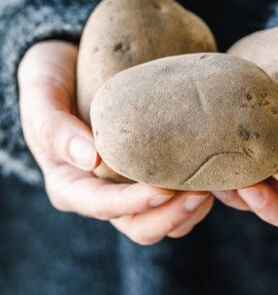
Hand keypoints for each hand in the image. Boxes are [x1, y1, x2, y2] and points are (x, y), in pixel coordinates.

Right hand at [17, 40, 213, 244]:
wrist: (66, 68)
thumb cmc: (49, 82)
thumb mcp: (41, 99)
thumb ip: (56, 128)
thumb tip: (90, 159)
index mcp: (71, 186)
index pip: (104, 207)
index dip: (135, 203)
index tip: (164, 190)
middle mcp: (101, 195)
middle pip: (140, 226)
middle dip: (172, 216)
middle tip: (203, 192)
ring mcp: (127, 187)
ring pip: (163, 220)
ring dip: (190, 211)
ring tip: (217, 186)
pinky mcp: (150, 174)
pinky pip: (176, 198)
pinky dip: (198, 192)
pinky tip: (217, 172)